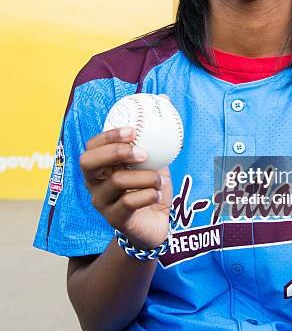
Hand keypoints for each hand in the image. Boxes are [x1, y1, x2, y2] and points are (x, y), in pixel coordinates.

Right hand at [79, 126, 172, 249]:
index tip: (133, 131)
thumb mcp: (153, 163)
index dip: (108, 136)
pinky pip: (128, 202)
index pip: (92, 146)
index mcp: (101, 166)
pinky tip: (157, 194)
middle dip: (115, 152)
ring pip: (116, 181)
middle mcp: (94, 183)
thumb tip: (164, 107)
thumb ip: (153, 144)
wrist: (157, 223)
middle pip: (88, 162)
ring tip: (160, 180)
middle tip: (143, 153)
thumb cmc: (151, 188)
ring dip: (145, 176)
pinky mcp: (114, 218)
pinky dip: (148, 195)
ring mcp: (101, 202)